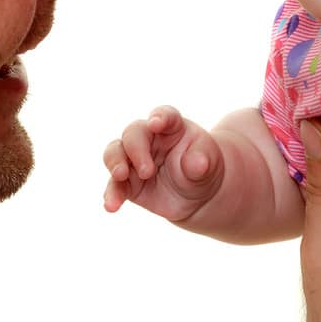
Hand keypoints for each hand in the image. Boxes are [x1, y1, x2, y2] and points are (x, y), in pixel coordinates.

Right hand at [101, 105, 223, 219]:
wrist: (195, 194)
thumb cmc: (201, 168)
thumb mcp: (209, 164)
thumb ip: (201, 162)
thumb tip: (197, 164)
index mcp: (171, 127)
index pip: (164, 116)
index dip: (159, 117)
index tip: (156, 123)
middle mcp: (148, 138)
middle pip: (133, 133)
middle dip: (136, 150)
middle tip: (147, 171)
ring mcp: (134, 159)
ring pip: (115, 153)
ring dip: (115, 163)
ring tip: (120, 176)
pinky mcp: (127, 182)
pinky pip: (114, 185)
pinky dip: (112, 194)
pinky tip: (111, 205)